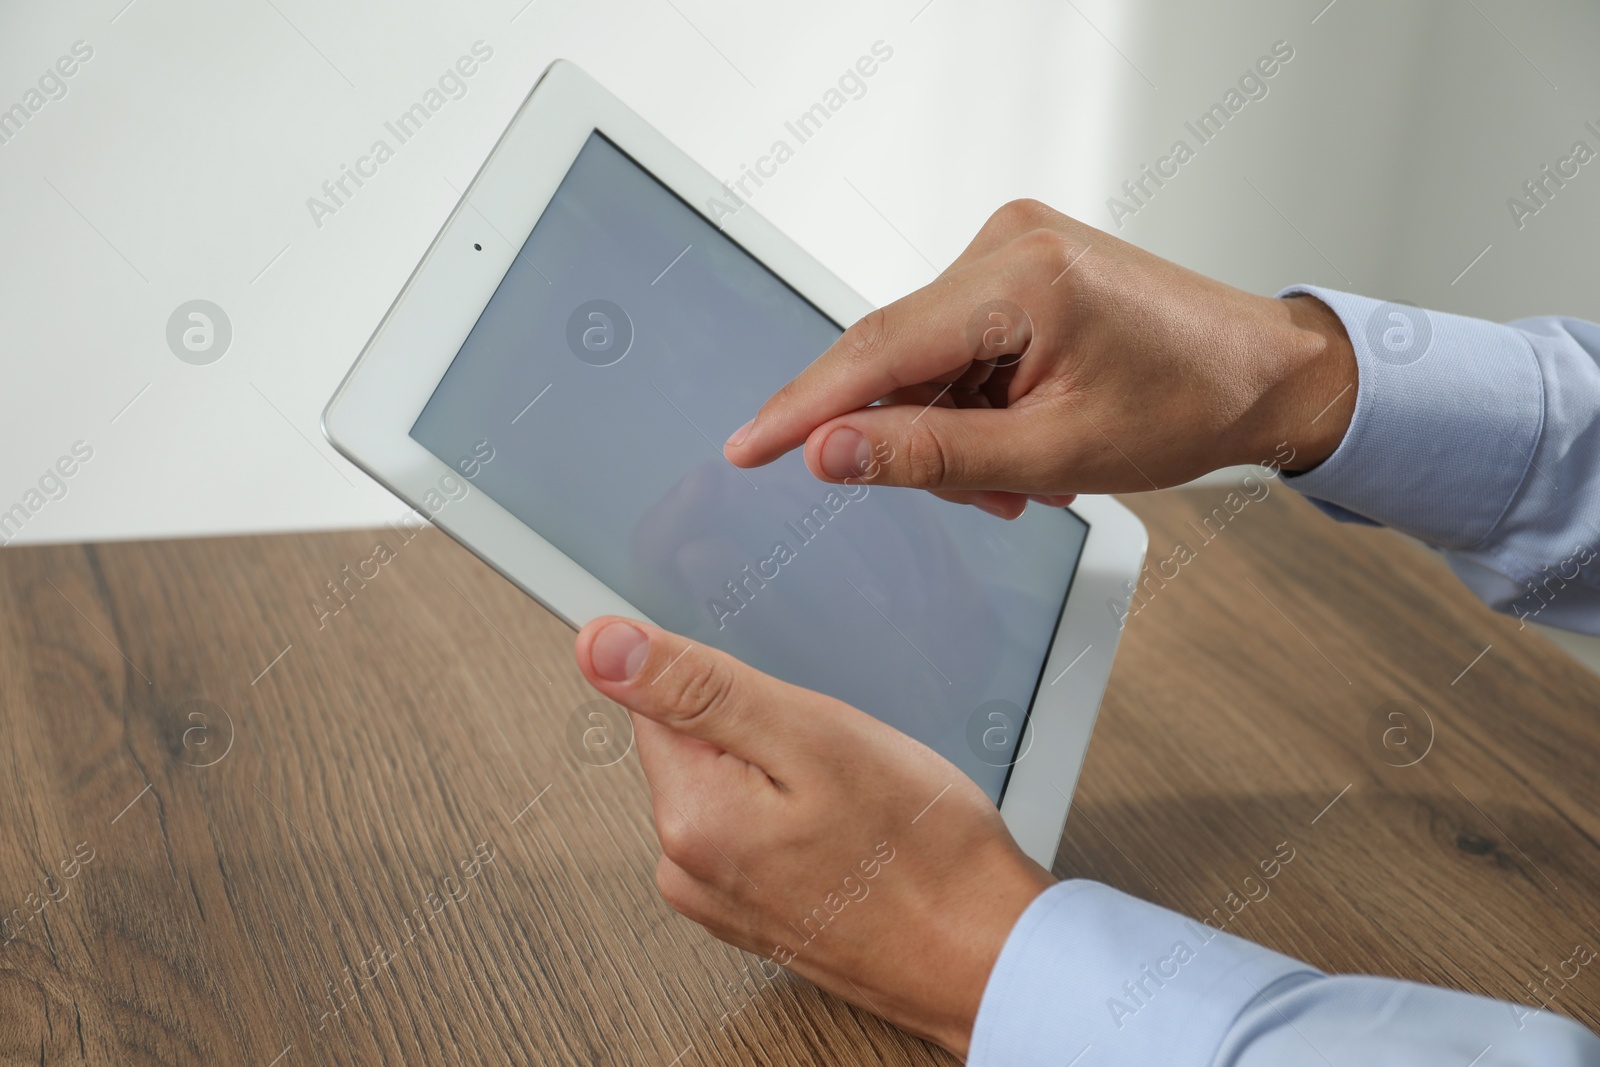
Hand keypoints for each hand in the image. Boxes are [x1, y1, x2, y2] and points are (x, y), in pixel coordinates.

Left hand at [574, 616, 1054, 1055]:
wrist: (984, 952)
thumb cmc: (922, 855)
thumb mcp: (812, 737)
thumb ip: (697, 688)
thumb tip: (600, 646)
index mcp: (689, 817)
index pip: (660, 700)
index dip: (733, 687)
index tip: (788, 712)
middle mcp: (686, 866)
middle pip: (695, 743)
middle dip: (764, 731)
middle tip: (833, 759)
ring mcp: (719, 896)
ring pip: (731, 783)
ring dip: (784, 775)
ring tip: (849, 801)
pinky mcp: (753, 909)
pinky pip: (756, 828)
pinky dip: (797, 816)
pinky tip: (847, 831)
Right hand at [723, 198, 1356, 517]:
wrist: (1265, 373)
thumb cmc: (1190, 405)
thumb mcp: (1055, 453)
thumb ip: (932, 455)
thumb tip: (830, 455)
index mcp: (1019, 278)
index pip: (877, 350)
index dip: (805, 408)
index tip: (748, 448)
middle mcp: (1006, 241)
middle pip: (901, 359)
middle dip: (925, 439)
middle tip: (991, 494)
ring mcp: (1013, 247)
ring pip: (928, 363)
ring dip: (959, 430)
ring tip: (1031, 473)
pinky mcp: (1021, 266)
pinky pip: (958, 347)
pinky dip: (978, 405)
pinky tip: (1027, 437)